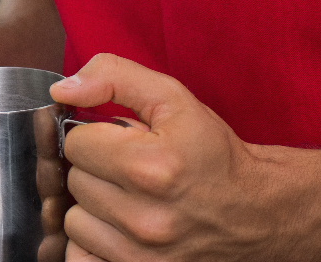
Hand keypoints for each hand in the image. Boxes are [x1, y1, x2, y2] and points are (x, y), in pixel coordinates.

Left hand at [53, 54, 271, 260]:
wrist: (259, 211)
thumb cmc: (212, 154)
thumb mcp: (173, 100)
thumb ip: (114, 77)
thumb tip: (61, 90)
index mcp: (150, 167)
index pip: (76, 144)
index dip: (96, 138)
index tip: (121, 144)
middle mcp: (145, 218)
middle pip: (75, 183)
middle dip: (96, 171)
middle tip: (129, 172)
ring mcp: (143, 256)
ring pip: (75, 222)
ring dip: (94, 208)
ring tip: (127, 201)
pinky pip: (81, 259)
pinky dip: (93, 244)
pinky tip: (118, 230)